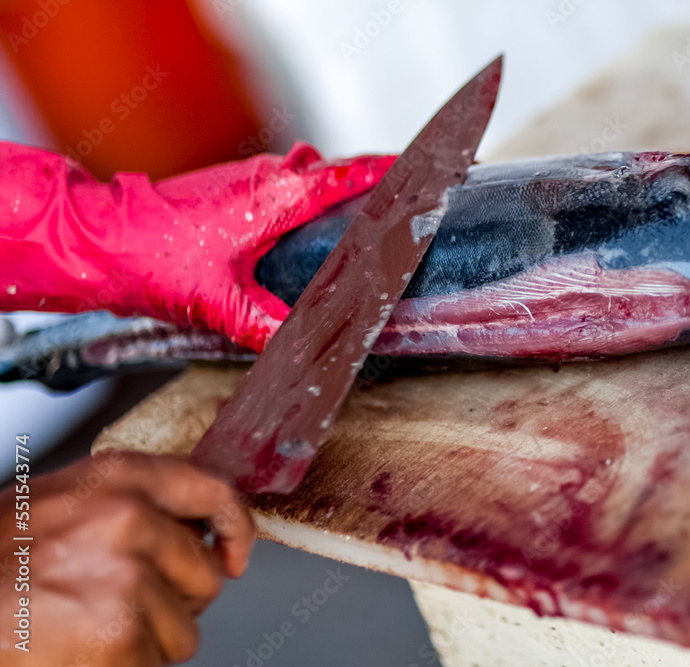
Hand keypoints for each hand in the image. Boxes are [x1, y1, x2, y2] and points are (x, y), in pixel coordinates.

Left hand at [0, 141, 395, 351]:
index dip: (384, 173)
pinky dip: (306, 190)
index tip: (417, 167)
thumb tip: (310, 354)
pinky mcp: (231, 183)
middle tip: (399, 192)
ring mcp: (247, 176)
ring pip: (307, 171)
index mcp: (274, 199)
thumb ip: (270, 327)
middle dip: (368, 177)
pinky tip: (305, 222)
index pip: (344, 178)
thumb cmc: (160, 263)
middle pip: (333, 169)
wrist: (105, 238)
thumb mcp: (224, 305)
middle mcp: (265, 178)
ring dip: (335, 183)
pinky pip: (284, 177)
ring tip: (362, 208)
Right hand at [0, 451, 254, 665]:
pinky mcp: (119, 633)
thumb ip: (126, 505)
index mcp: (116, 478)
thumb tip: (191, 528)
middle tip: (115, 604)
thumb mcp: (58, 504)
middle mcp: (129, 518)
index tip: (234, 553)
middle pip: (205, 576)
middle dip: (173, 601)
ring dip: (148, 640)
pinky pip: (156, 664)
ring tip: (88, 627)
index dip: (234, 528)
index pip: (211, 490)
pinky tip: (81, 651)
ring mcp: (126, 575)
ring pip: (185, 629)